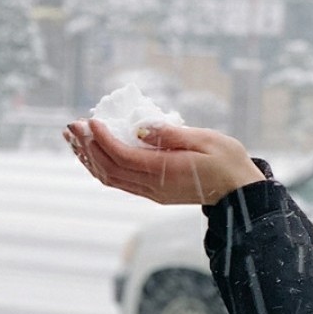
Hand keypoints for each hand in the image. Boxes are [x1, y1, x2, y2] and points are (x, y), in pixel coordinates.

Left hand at [63, 119, 265, 205]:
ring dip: (90, 158)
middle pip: (109, 169)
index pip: (122, 156)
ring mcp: (152, 192)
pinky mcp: (154, 192)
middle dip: (87, 147)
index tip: (91, 122)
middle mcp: (153, 186)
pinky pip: (120, 181)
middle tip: (72, 125)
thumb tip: (141, 128)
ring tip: (74, 139)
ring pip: (111, 177)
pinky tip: (95, 154)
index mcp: (165, 171)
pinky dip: (102, 166)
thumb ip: (171, 134)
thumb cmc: (228, 161)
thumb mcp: (205, 140)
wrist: (240, 192)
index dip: (102, 140)